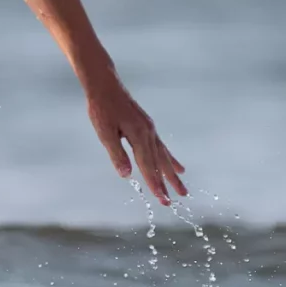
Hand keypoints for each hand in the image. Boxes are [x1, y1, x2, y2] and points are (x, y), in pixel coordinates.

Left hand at [85, 72, 186, 204]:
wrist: (105, 86)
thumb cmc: (102, 109)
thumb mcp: (105, 132)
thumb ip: (116, 154)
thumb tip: (127, 175)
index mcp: (139, 135)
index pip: (148, 166)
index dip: (155, 184)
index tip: (163, 200)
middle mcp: (149, 133)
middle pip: (160, 163)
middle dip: (168, 183)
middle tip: (177, 199)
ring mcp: (150, 130)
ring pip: (164, 156)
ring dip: (173, 174)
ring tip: (183, 189)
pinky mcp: (148, 127)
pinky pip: (162, 147)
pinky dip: (170, 159)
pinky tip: (178, 167)